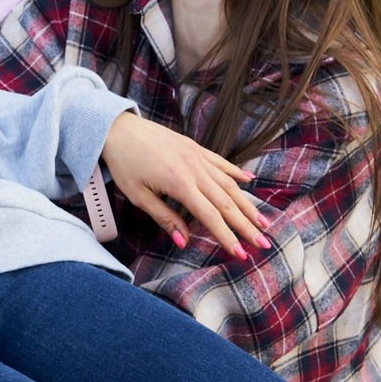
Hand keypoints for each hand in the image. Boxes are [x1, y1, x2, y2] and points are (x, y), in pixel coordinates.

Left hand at [99, 110, 272, 252]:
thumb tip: (184, 242)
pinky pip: (221, 162)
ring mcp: (197, 156)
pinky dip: (236, 173)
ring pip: (229, 184)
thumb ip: (164, 218)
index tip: (241, 253)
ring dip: (247, 204)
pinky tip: (249, 181)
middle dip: (246, 226)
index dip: (227, 236)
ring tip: (262, 222)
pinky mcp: (195, 147)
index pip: (210, 216)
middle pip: (227, 202)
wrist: (117, 128)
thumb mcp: (138, 195)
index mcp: (180, 183)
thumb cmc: (124, 163)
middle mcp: (194, 169)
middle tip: (264, 243)